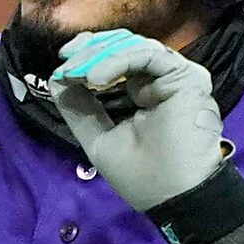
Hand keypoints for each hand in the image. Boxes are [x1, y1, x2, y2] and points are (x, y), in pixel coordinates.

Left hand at [51, 30, 224, 215]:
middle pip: (125, 47)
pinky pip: (148, 56)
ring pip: (135, 47)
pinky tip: (95, 78)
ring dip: (99, 56)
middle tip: (66, 59)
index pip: (118, 61)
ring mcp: (176, 77)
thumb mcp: (99, 137)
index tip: (63, 60)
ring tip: (76, 73)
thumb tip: (57, 80)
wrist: (174, 196)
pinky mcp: (186, 77)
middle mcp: (163, 80)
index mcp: (144, 92)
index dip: (90, 54)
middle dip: (91, 49)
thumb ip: (80, 109)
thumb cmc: (142, 175)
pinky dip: (118, 61)